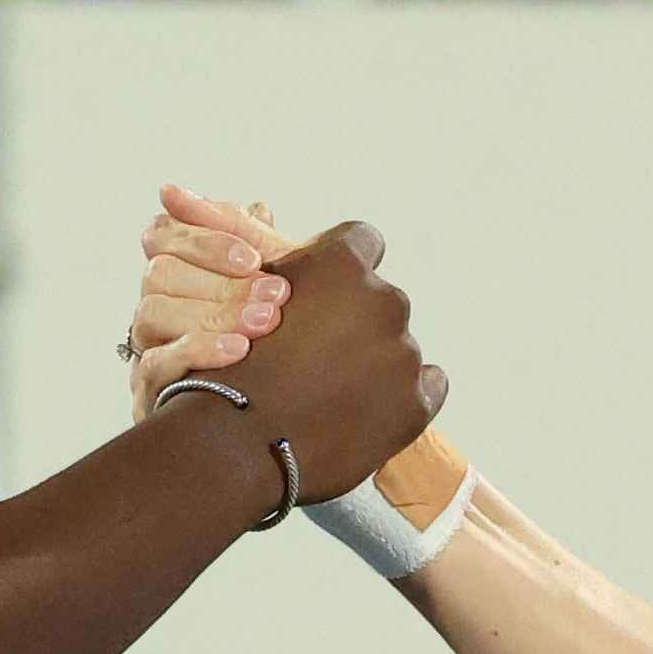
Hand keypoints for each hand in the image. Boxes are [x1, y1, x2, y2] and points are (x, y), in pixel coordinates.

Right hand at [124, 181, 292, 411]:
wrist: (298, 405)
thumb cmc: (282, 334)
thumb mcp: (273, 274)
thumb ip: (236, 231)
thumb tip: (172, 192)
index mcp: (178, 273)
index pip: (162, 235)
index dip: (203, 240)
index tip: (252, 258)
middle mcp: (155, 307)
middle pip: (159, 274)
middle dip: (222, 283)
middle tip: (276, 297)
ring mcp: (148, 350)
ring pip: (151, 314)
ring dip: (212, 315)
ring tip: (263, 325)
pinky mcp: (151, 395)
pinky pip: (156, 364)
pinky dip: (197, 352)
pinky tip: (237, 352)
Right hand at [209, 217, 441, 504]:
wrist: (233, 448)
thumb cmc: (224, 367)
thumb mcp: (235, 292)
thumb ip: (258, 249)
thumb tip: (259, 205)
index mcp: (341, 265)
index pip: (361, 242)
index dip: (341, 269)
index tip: (322, 295)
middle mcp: (382, 300)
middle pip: (378, 302)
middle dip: (355, 323)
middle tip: (316, 360)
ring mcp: (402, 353)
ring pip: (397, 346)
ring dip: (373, 362)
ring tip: (331, 395)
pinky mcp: (414, 403)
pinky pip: (428, 385)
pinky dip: (402, 395)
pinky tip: (365, 411)